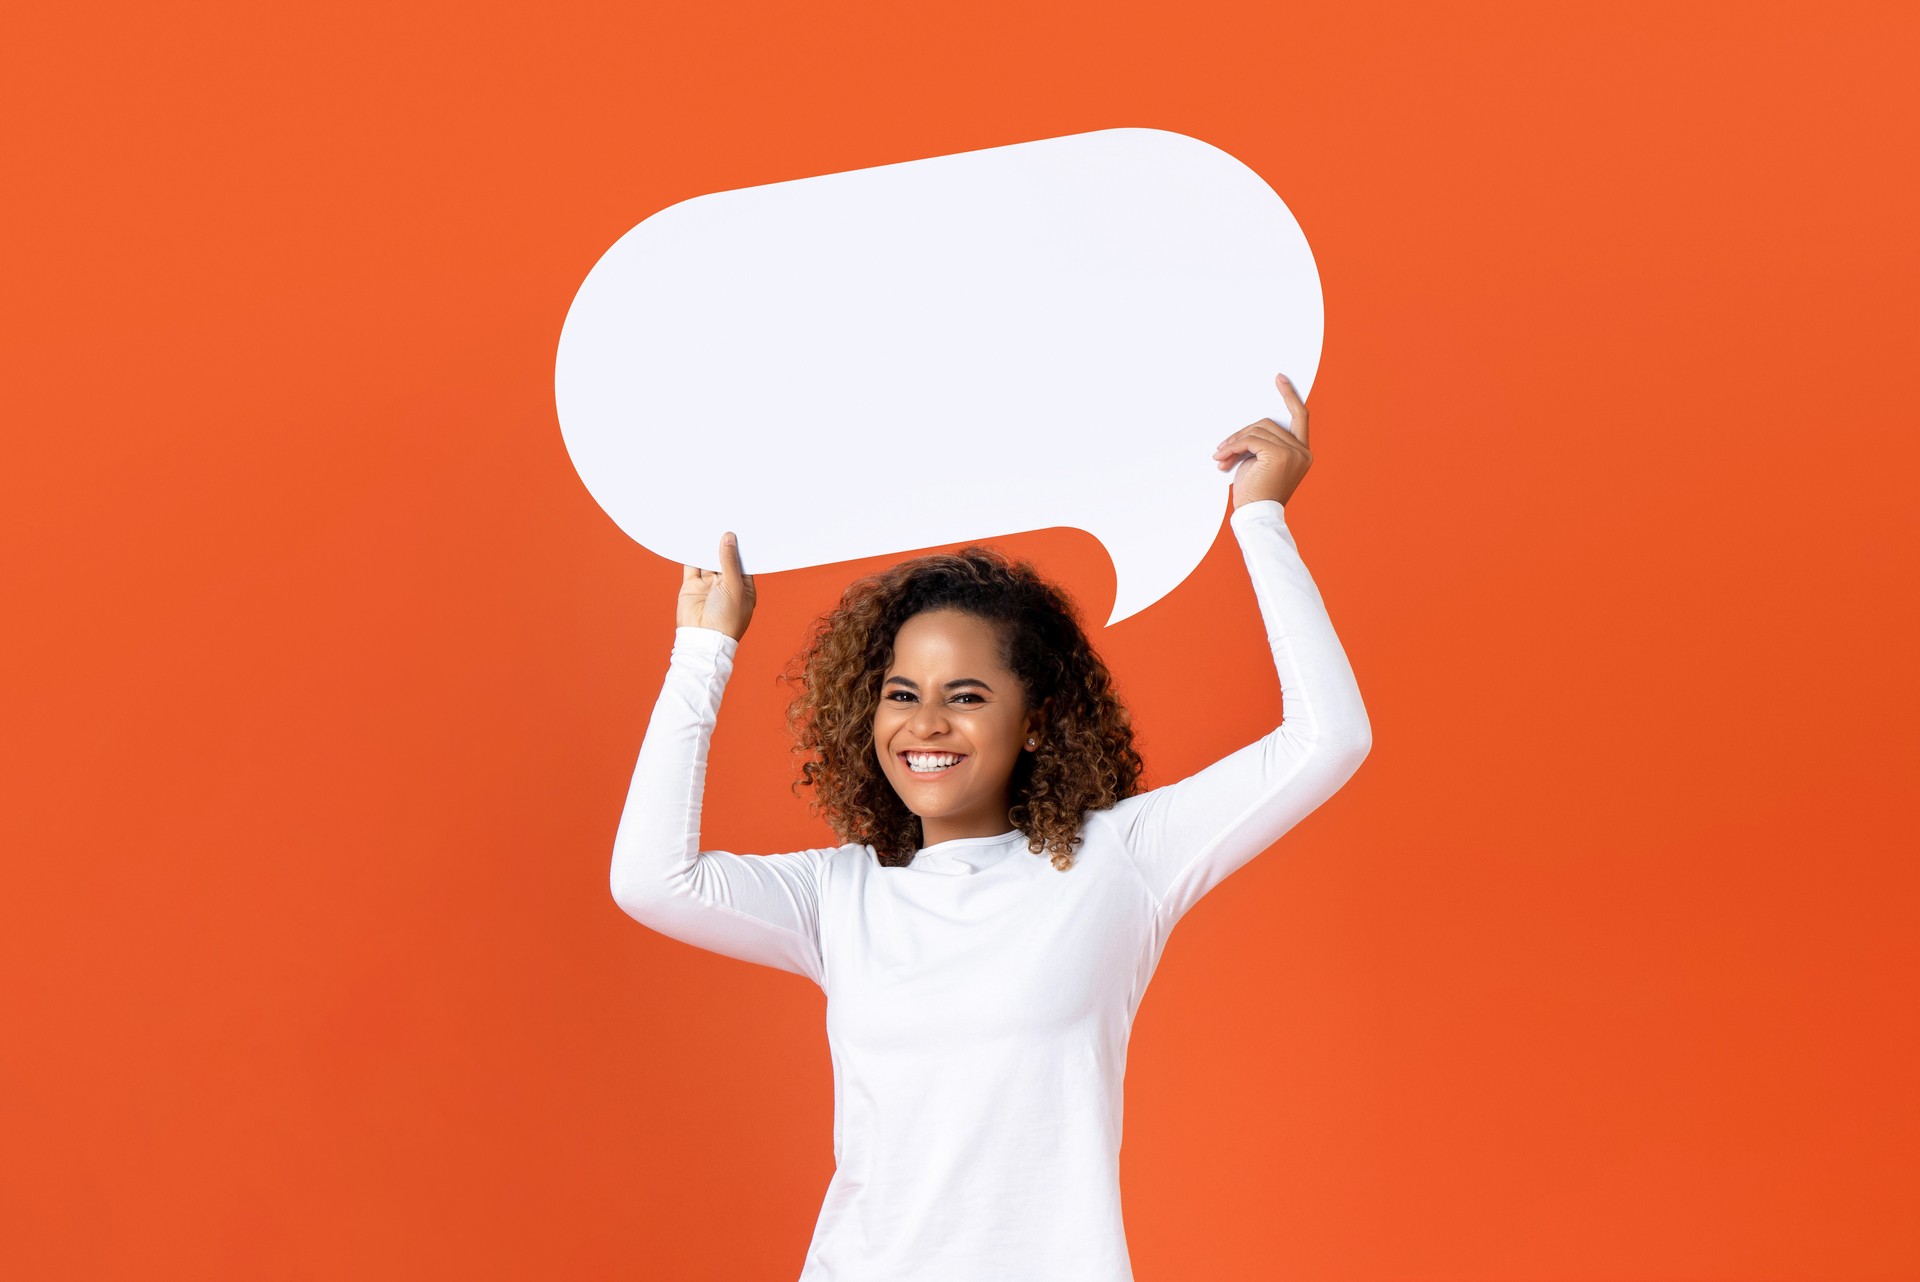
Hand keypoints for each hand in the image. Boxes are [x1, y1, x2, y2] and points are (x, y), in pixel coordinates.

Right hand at [678, 531, 755, 641]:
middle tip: (724, 522)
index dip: (740, 548)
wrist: (702, 639)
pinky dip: (691, 553)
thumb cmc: (726, 619)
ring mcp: (708, 586)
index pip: (743, 563)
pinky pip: (691, 566)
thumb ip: (730, 561)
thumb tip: (729, 538)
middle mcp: (726, 586)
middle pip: (724, 559)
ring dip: (707, 546)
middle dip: (723, 544)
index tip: (740, 529)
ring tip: (709, 524)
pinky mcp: (692, 586)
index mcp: (743, 589)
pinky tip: (693, 538)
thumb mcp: (734, 586)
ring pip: (707, 561)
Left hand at [1211, 372, 1312, 508]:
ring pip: (1257, 430)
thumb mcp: (1261, 463)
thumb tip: (1246, 431)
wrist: (1256, 517)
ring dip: (1234, 442)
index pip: (1300, 417)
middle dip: (1242, 434)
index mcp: (1303, 453)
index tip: (1279, 379)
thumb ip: (1262, 444)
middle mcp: (1303, 451)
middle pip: (1269, 423)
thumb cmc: (1256, 494)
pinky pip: (1250, 440)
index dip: (1290, 396)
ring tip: (1220, 457)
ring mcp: (1293, 452)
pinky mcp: (1279, 455)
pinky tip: (1222, 459)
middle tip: (1222, 449)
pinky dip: (1232, 447)